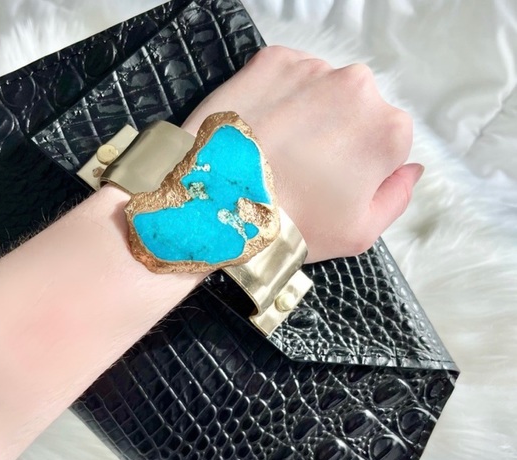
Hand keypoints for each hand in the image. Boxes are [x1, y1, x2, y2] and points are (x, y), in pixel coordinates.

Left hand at [181, 46, 420, 262]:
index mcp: (387, 131)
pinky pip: (287, 76)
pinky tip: (262, 129)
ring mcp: (313, 69)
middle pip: (357, 111)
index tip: (331, 184)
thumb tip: (410, 168)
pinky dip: (279, 98)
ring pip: (322, 91)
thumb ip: (397, 197)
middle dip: (337, 136)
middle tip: (301, 169)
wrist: (215, 204)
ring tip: (275, 151)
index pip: (387, 142)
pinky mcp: (272, 60)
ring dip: (307, 115)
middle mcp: (358, 87)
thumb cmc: (290, 226)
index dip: (360, 167)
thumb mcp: (359, 233)